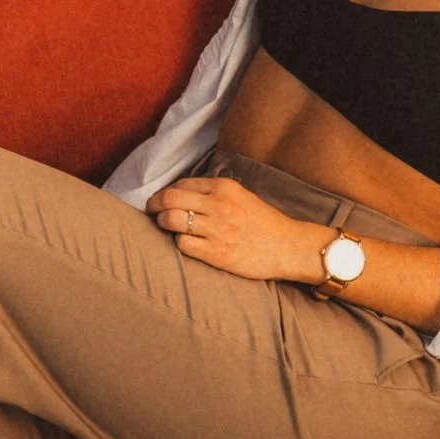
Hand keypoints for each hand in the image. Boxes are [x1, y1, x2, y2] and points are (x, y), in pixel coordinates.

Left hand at [146, 176, 327, 284]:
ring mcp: (218, 230)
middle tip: (151, 211)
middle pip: (169, 199)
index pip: (180, 184)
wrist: (288, 247)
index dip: (165, 192)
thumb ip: (214, 192)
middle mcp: (219, 205)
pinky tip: (185, 243)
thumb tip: (181, 193)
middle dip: (154, 205)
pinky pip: (183, 245)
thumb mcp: (241, 196)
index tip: (162, 200)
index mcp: (224, 188)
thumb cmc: (263, 222)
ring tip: (164, 226)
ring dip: (162, 223)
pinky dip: (178, 243)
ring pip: (171, 220)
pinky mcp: (218, 254)